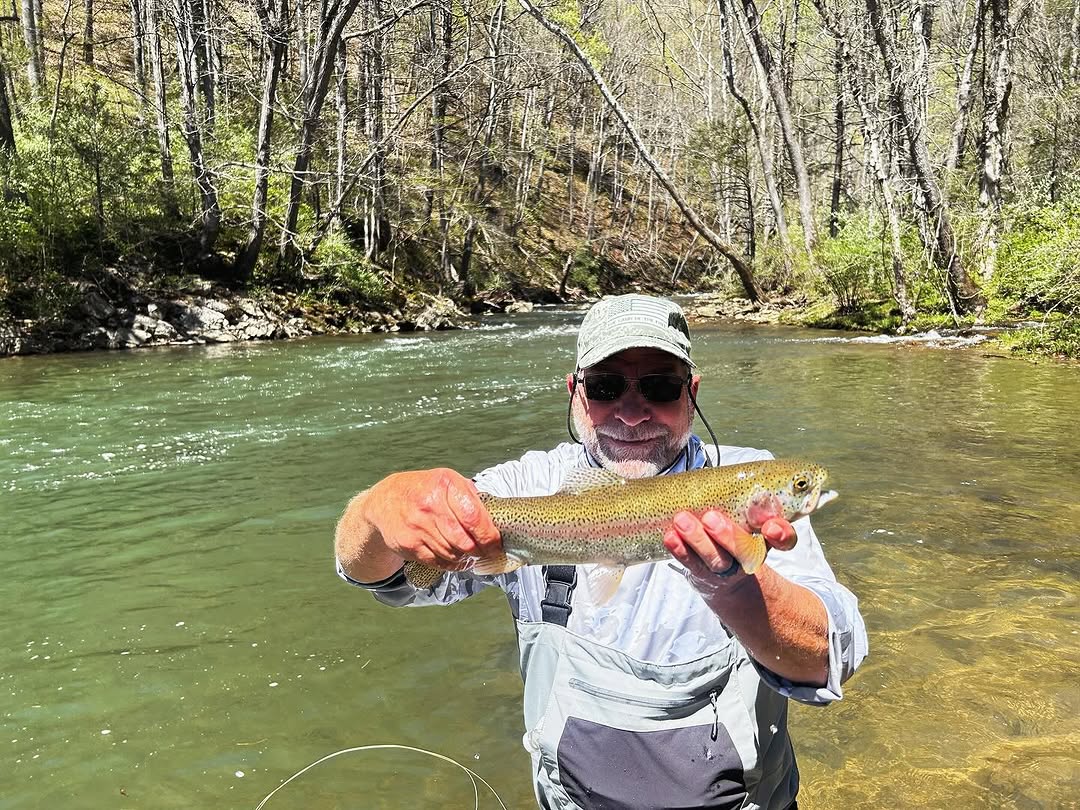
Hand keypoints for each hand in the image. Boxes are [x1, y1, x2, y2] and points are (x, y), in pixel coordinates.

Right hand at [363, 468, 500, 569]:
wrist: (384, 501)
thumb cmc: (423, 490)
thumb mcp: (448, 481)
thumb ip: (471, 497)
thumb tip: (495, 521)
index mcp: (445, 485)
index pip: (474, 518)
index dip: (489, 536)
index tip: (496, 544)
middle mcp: (430, 505)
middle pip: (465, 542)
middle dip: (479, 550)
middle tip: (485, 551)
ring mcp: (417, 527)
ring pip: (452, 554)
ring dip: (465, 558)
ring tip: (469, 553)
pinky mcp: (409, 544)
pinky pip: (438, 562)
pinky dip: (450, 564)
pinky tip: (455, 558)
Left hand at [663, 510, 796, 584]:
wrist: (725, 580)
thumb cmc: (736, 539)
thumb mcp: (750, 524)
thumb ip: (751, 507)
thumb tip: (742, 479)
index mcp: (765, 541)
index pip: (783, 539)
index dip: (780, 534)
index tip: (771, 527)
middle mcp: (748, 558)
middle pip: (743, 551)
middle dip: (728, 535)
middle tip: (710, 518)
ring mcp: (725, 569)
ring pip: (714, 558)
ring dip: (697, 539)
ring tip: (682, 520)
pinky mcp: (702, 574)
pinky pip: (691, 564)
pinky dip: (680, 550)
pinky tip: (670, 536)